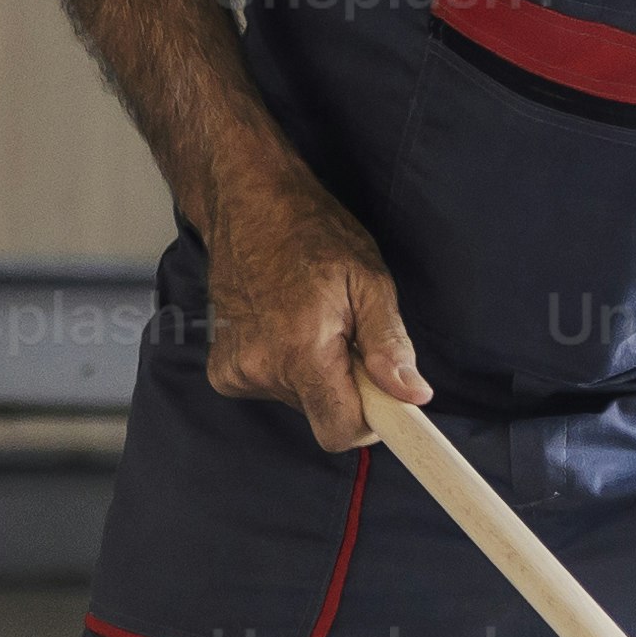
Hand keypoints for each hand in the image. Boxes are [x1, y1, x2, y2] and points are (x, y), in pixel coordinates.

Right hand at [203, 175, 425, 451]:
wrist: (246, 205)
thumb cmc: (312, 234)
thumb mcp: (368, 280)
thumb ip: (388, 344)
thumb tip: (412, 395)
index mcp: (301, 351)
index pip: (339, 431)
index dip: (369, 420)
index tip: (381, 396)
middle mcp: (260, 368)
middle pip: (321, 414)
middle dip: (343, 386)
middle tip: (345, 335)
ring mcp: (235, 371)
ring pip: (298, 402)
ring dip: (314, 374)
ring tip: (311, 322)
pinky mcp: (222, 370)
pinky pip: (271, 389)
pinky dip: (285, 367)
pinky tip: (283, 327)